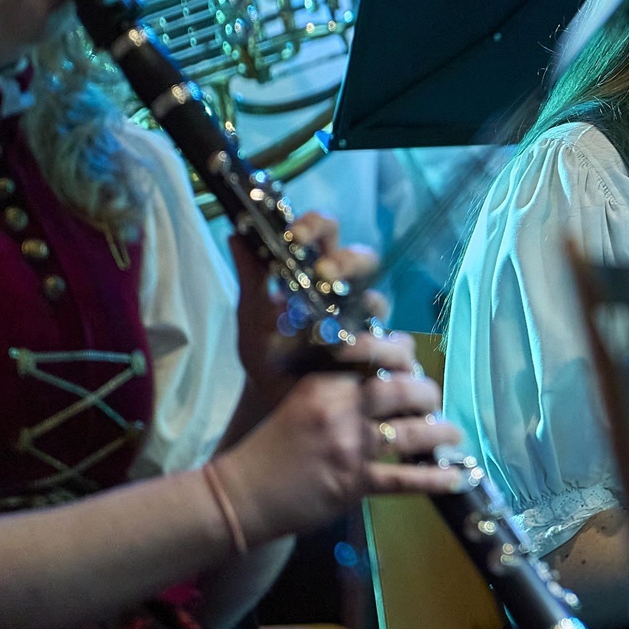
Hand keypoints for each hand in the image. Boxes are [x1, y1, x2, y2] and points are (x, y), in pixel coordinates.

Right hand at [213, 330, 463, 544]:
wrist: (241, 494)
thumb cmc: (271, 446)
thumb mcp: (299, 400)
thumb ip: (336, 384)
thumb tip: (385, 373)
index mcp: (324, 382)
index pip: (373, 352)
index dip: (403, 353)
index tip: (412, 362)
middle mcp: (340, 409)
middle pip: (402, 389)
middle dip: (428, 393)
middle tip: (433, 399)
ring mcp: (349, 447)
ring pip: (412, 431)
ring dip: (441, 432)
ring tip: (454, 433)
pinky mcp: (354, 482)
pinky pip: (405, 479)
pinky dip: (434, 478)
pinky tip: (456, 477)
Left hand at [229, 212, 383, 408]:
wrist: (273, 403)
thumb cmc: (266, 354)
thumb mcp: (252, 314)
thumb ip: (251, 276)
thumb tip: (236, 235)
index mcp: (319, 273)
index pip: (327, 233)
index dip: (316, 225)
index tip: (294, 235)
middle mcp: (349, 293)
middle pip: (364, 259)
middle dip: (346, 261)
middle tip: (324, 272)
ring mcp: (367, 324)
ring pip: (380, 301)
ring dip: (361, 304)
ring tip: (334, 321)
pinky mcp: (379, 355)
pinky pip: (392, 345)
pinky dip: (371, 348)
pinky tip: (346, 354)